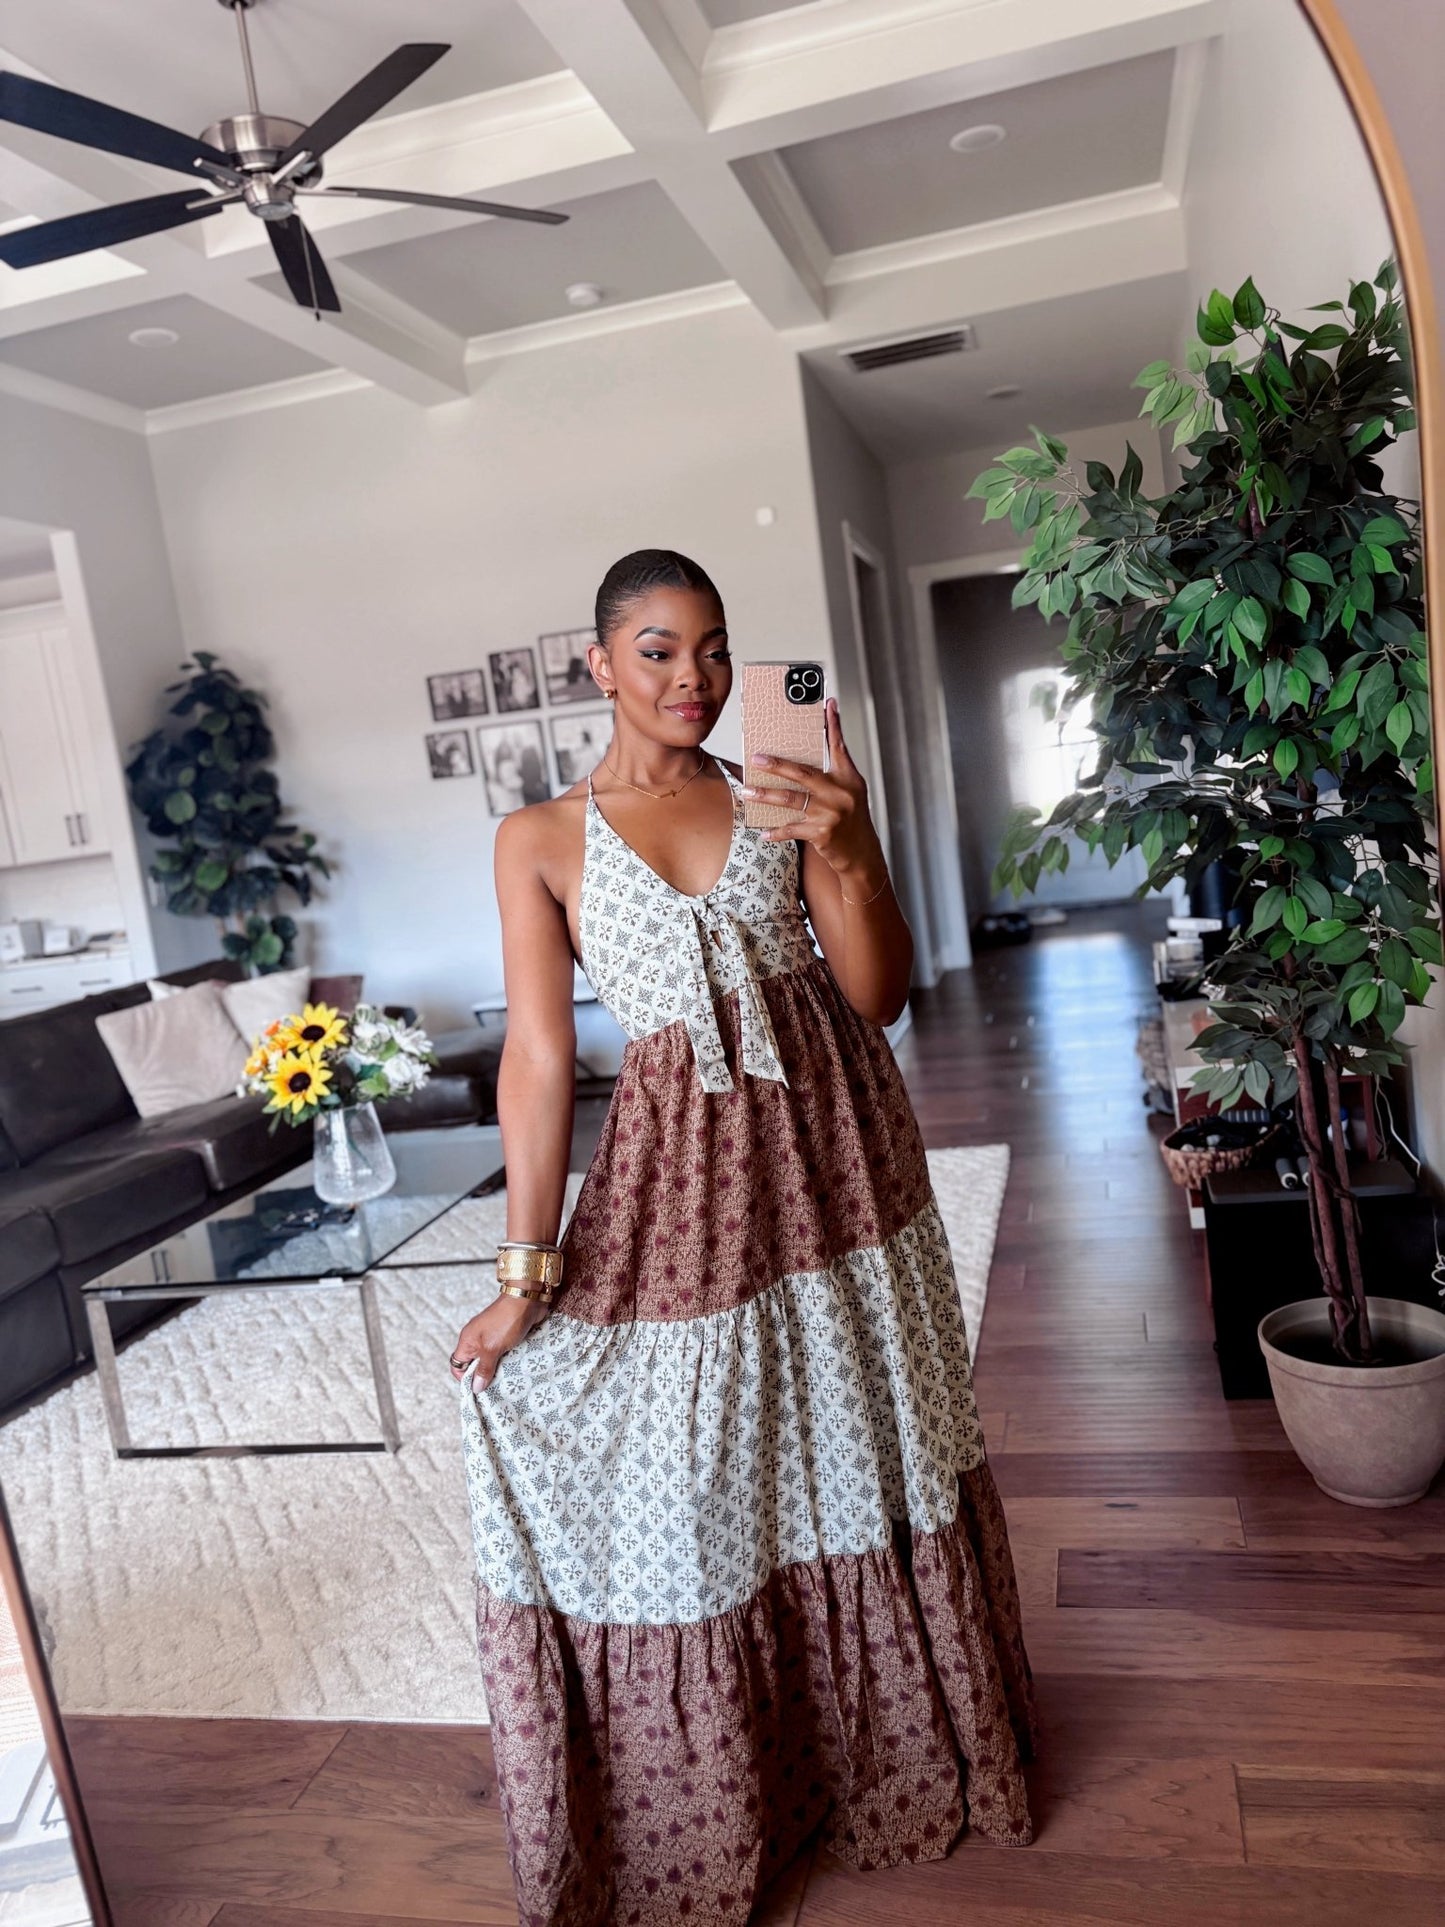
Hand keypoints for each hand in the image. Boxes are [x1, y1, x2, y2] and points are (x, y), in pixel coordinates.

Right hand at [450, 1291, 546, 1389]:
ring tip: (507, 1381)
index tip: (478, 1390)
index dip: (465, 1379)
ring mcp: (492, 1338)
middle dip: (484, 1376)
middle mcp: (478, 1340)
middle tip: (495, 1388)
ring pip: (491, 1361)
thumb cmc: (506, 1321)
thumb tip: (476, 1388)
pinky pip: (504, 1354)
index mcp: (468, 1341)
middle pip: (475, 1365)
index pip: (458, 1366)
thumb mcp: (492, 1348)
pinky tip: (516, 1369)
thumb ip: (484, 1368)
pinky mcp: (507, 1337)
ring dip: (499, 1369)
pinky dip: (509, 1361)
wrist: (527, 1299)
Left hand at [742, 697, 883, 880]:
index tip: (827, 704)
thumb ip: (835, 770)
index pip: (839, 746)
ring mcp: (830, 814)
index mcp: (848, 778)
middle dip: (776, 765)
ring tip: (746, 792)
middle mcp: (840, 793)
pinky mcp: (820, 833)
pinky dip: (776, 832)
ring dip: (765, 796)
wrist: (861, 853)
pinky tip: (763, 832)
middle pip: (803, 773)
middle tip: (756, 758)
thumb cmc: (851, 818)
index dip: (833, 724)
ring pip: (790, 800)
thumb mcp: (849, 790)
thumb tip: (816, 747)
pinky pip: (791, 828)